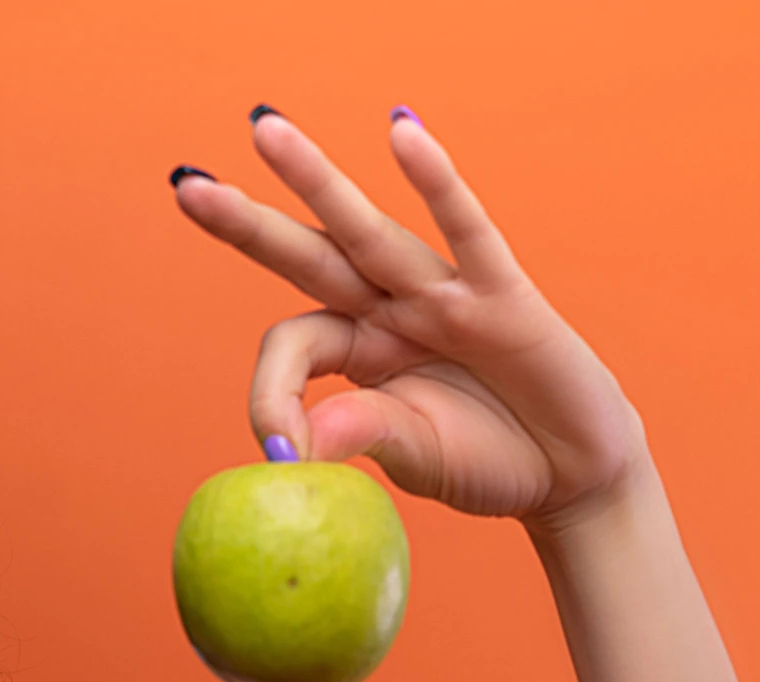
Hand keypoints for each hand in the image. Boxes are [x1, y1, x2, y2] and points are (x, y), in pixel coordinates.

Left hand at [173, 108, 648, 528]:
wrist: (572, 472)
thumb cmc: (489, 459)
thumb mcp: (415, 455)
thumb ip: (358, 436)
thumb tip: (293, 447)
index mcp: (359, 350)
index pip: (293, 345)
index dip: (272, 393)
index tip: (275, 447)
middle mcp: (392, 309)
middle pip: (309, 257)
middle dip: (248, 224)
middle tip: (186, 187)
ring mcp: (444, 295)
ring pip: (368, 233)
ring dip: (315, 181)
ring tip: (265, 131)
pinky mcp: (502, 293)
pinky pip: (465, 230)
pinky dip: (437, 182)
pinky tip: (403, 132)